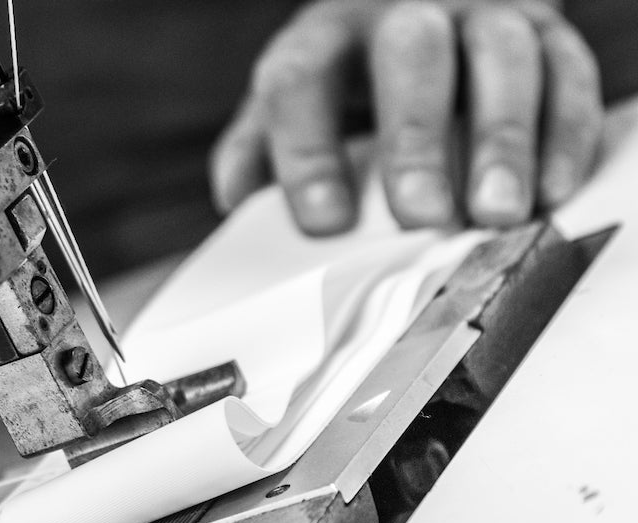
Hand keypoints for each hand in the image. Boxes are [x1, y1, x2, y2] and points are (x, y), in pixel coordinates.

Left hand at [210, 0, 602, 234]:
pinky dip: (562, 134)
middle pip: (411, 58)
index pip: (302, 79)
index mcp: (326, 38)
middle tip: (420, 215)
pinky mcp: (545, 32)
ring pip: (501, 58)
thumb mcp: (294, 103)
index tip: (322, 222)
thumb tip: (235, 196)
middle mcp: (403, 16)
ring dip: (502, 138)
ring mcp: (479, 17)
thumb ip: (260, 147)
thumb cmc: (349, 76)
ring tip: (495, 213)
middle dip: (416, 139)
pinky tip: (551, 191)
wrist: (425, 8)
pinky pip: (565, 73)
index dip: (307, 151)